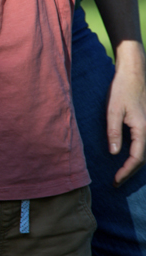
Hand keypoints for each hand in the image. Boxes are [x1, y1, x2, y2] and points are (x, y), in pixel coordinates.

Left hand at [108, 43, 145, 184]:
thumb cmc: (122, 89)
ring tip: (121, 173)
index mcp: (143, 129)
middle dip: (130, 171)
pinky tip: (127, 158)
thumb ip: (114, 132)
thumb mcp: (113, 111)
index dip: (126, 172)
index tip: (115, 181)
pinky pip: (145, 143)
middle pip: (143, 158)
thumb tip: (114, 153)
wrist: (134, 73)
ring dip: (135, 164)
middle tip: (116, 182)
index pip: (137, 158)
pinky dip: (138, 154)